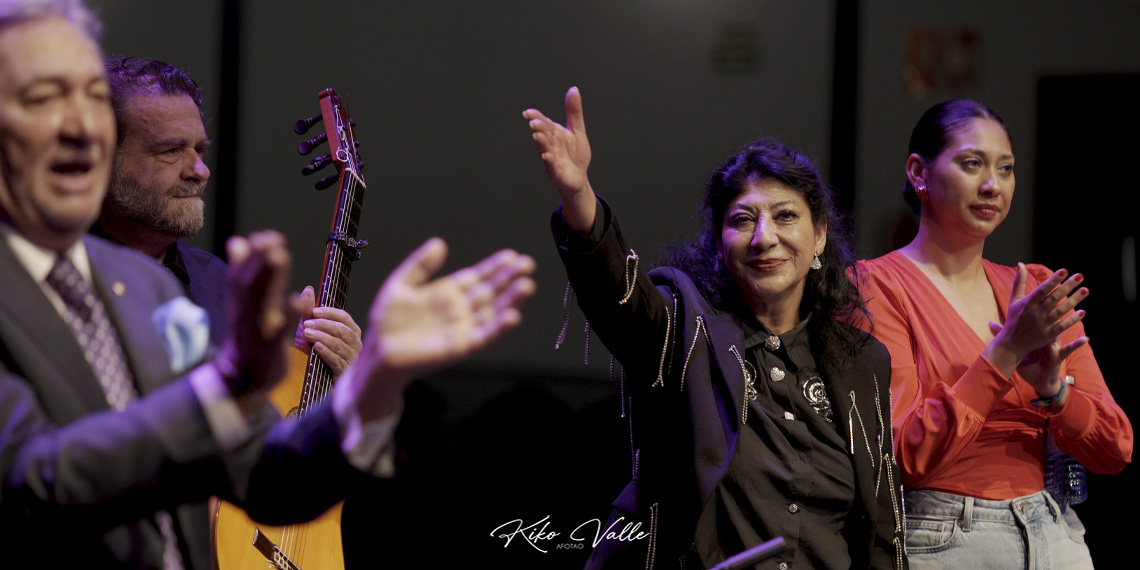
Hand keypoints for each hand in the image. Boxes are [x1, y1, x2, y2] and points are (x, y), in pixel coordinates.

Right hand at [217, 231, 303, 394]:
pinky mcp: (271, 347)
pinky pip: (280, 330)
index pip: (242, 276)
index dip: (251, 256)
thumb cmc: (246, 337)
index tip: (262, 237)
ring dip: (269, 278)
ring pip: (262, 301)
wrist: (239, 380)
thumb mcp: (241, 305)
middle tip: (270, 238)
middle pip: (250, 284)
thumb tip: (237, 241)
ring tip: (279, 256)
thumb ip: (242, 274)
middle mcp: (246, 314)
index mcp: (240, 303)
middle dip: (259, 260)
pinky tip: (299, 299)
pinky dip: (289, 314)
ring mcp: (258, 330)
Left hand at [294, 285, 363, 376]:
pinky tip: (316, 347)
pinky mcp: (343, 372)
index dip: (330, 313)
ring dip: (322, 337)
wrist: (317, 379)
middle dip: (324, 325)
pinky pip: (336, 360)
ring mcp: (351, 359)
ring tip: (307, 333)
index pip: (344, 318)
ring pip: (338, 344)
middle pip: (342, 330)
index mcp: (351, 332)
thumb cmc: (318, 351)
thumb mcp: (311, 329)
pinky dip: (326, 352)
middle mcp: (355, 344)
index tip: (314, 311)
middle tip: (307, 323)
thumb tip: (308, 289)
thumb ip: (309, 310)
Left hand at [347, 238, 535, 420]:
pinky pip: (485, 335)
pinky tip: (512, 316)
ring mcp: (464, 327)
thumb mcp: (400, 285)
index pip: (478, 276)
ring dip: (511, 300)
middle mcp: (461, 308)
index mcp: (449, 291)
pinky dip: (499, 327)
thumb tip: (440, 243)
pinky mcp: (462, 346)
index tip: (512, 256)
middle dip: (509, 278)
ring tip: (526, 286)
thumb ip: (420, 265)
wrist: (380, 351)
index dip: (495, 266)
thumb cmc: (388, 320)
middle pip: (492, 290)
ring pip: (494, 311)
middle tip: (528, 264)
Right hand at [523, 87, 595, 232]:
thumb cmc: (575, 154)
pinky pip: (552, 165)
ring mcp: (551, 158)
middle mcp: (550, 144)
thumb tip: (573, 89)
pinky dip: (549, 160)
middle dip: (538, 128)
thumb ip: (574, 112)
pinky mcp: (556, 171)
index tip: (529, 112)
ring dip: (541, 142)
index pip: (544, 122)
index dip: (536, 117)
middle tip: (534, 122)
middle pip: (543, 134)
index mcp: (554, 133)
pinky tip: (547, 155)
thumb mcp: (577, 130)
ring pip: (544, 148)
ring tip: (538, 135)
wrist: (579, 177)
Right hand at [983, 263, 1087, 377]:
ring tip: (1085, 290)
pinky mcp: (1048, 335)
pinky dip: (1072, 320)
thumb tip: (1021, 264)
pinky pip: (1063, 326)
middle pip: (1054, 298)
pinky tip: (1083, 312)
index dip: (1053, 280)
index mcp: (1027, 303)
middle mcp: (1035, 313)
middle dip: (1067, 286)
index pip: (1042, 290)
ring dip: (1074, 300)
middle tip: (1080, 276)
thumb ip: (1019, 282)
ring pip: (1061, 310)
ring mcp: (1042, 324)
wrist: (1011, 343)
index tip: (1064, 271)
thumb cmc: (1013, 318)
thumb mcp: (1014, 300)